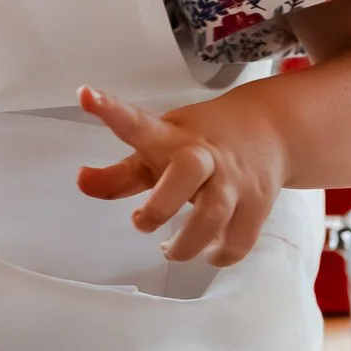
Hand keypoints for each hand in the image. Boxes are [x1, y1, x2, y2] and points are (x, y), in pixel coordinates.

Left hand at [76, 83, 288, 264]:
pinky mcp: (258, 203)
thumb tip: (80, 182)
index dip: (110, 112)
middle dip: (161, 205)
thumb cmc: (199, 143)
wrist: (270, 129)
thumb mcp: (159, 148)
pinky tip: (207, 251)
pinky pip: (238, 241)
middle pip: (187, 172)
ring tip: (169, 249)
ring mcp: (235, 179)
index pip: (136, 124)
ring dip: (186, 244)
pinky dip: (219, 255)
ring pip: (214, 215)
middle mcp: (204, 155)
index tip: (84, 95)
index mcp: (171, 137)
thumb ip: (119, 174)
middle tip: (141, 222)